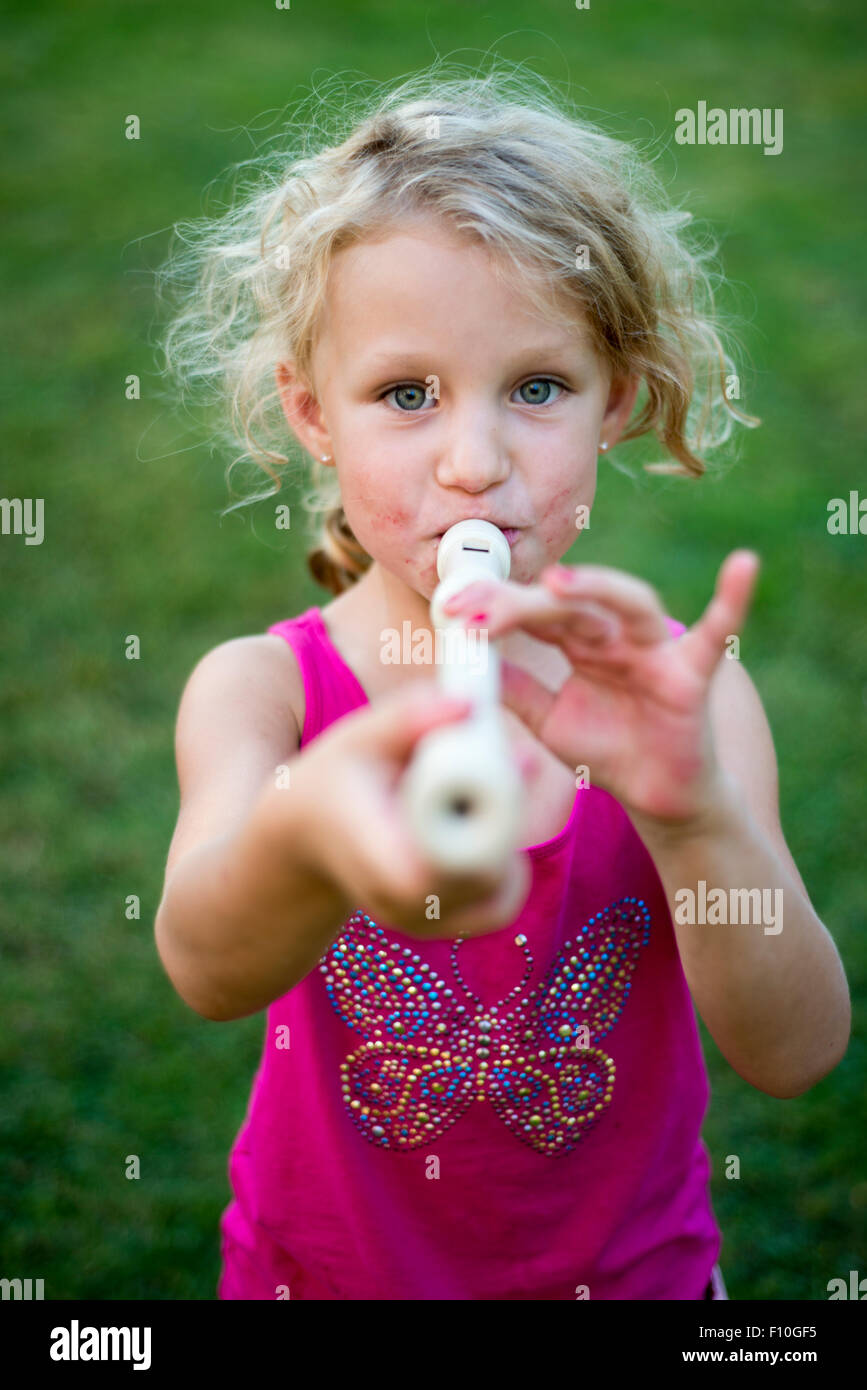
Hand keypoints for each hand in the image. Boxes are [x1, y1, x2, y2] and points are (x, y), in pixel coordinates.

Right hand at [288, 679, 535, 937]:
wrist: (302, 838)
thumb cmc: (333, 779)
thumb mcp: (359, 738)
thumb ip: (410, 718)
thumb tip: (469, 706)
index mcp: (382, 859)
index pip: (460, 860)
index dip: (489, 816)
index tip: (487, 768)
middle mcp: (402, 905)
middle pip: (490, 871)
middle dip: (502, 815)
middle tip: (492, 768)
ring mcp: (422, 924)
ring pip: (501, 888)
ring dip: (504, 839)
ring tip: (472, 799)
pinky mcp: (440, 929)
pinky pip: (499, 904)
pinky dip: (503, 864)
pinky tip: (478, 827)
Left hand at [441, 551, 759, 833]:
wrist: (655, 798)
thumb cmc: (608, 751)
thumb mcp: (547, 720)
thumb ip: (513, 690)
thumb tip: (467, 660)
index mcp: (579, 642)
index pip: (536, 613)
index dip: (496, 608)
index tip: (452, 611)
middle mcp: (615, 635)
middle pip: (571, 603)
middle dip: (525, 600)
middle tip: (480, 602)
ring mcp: (655, 649)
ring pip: (629, 603)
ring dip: (595, 587)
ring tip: (557, 580)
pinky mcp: (693, 673)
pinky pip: (717, 632)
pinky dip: (732, 599)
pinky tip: (744, 565)